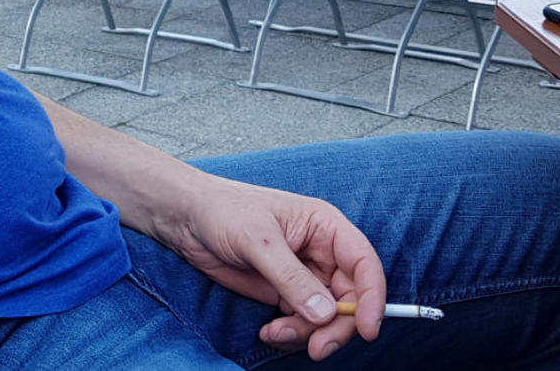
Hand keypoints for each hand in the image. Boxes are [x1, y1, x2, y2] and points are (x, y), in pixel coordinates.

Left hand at [150, 171, 385, 360]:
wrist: (186, 219)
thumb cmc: (223, 211)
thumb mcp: (257, 240)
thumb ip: (290, 277)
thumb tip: (324, 313)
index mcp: (326, 227)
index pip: (364, 264)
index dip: (373, 298)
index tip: (367, 329)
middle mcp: (322, 252)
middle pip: (351, 298)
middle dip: (337, 327)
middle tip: (316, 348)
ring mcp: (305, 276)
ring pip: (327, 316)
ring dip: (308, 333)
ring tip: (275, 333)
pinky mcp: (285, 293)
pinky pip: (302, 322)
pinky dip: (291, 333)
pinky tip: (267, 331)